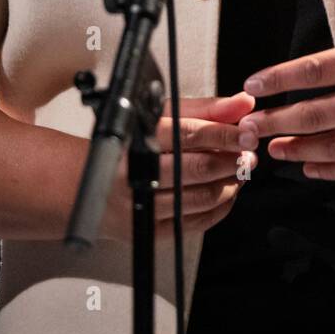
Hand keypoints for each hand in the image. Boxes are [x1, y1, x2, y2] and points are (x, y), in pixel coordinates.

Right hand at [100, 93, 257, 241]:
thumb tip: (244, 102)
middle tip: (249, 155)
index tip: (249, 132)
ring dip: (229, 184)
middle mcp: (137, 173)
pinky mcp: (148, 231)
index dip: (225, 133)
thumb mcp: (162, 117)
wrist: (85, 185)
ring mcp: (142, 205)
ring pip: (201, 198)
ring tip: (239, 171)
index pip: (191, 134)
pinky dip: (219, 208)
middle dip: (232, 161)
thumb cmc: (130, 144)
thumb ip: (206, 109)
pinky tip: (226, 192)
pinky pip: (195, 222)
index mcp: (140, 138)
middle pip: (199, 168)